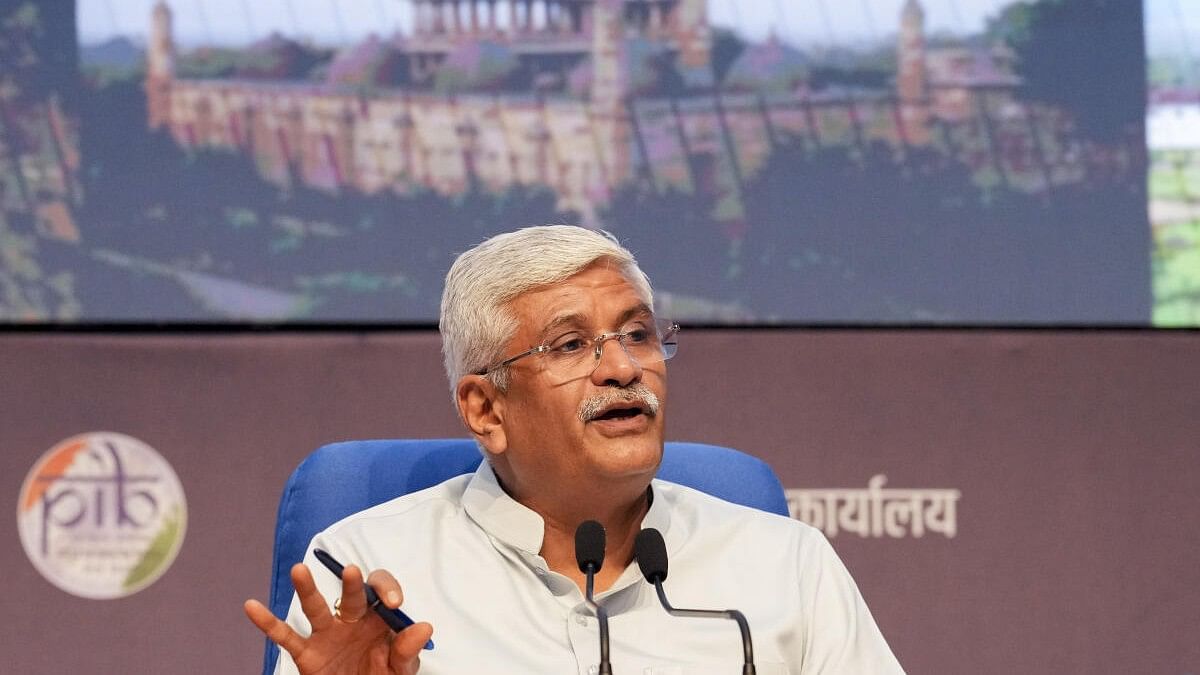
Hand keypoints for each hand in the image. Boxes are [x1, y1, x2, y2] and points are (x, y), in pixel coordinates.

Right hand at [244, 563, 433, 674]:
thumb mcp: (400, 668)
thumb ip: (408, 650)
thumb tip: (424, 626)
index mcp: (378, 620)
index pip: (381, 593)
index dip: (388, 591)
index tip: (394, 604)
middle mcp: (352, 621)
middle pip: (351, 596)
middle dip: (351, 584)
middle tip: (352, 573)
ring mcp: (327, 635)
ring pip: (315, 608)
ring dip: (307, 589)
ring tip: (299, 570)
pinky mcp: (307, 654)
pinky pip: (286, 636)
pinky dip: (268, 623)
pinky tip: (252, 606)